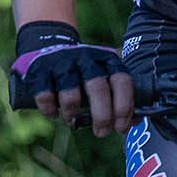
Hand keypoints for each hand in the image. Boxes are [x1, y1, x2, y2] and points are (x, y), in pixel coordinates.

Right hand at [9, 21, 137, 136]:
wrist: (48, 44)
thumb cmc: (83, 72)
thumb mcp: (103, 76)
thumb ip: (119, 97)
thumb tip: (136, 121)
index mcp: (107, 61)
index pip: (122, 81)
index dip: (124, 107)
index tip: (121, 127)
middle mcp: (87, 59)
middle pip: (98, 89)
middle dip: (102, 116)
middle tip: (101, 133)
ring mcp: (63, 63)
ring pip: (71, 94)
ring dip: (72, 115)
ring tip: (73, 122)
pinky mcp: (41, 70)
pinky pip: (45, 95)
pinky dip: (49, 110)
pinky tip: (53, 115)